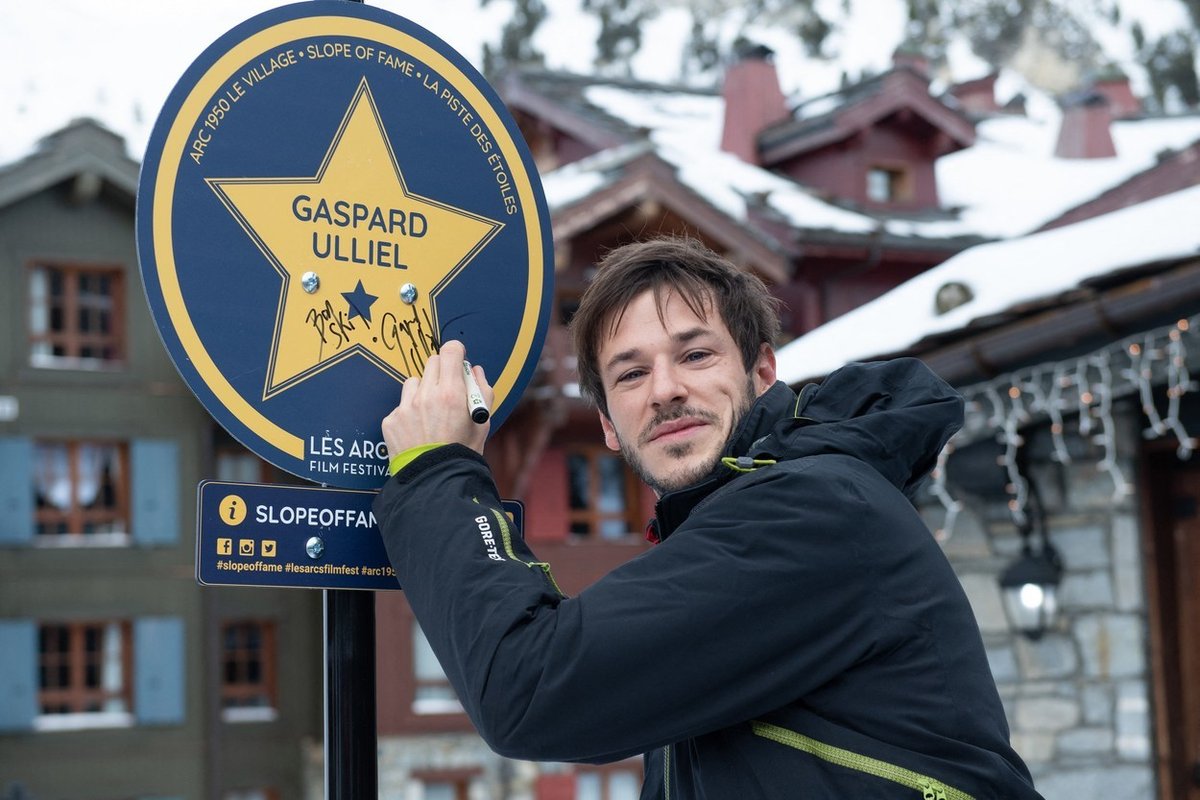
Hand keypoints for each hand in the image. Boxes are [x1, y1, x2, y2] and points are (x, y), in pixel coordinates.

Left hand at [382, 340, 493, 455]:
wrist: (434, 481)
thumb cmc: (462, 454)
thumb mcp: (482, 423)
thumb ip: (482, 391)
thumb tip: (475, 371)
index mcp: (451, 393)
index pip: (450, 351)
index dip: (456, 353)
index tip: (457, 359)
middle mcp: (426, 395)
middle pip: (432, 362)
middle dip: (441, 372)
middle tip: (447, 390)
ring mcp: (405, 407)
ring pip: (414, 382)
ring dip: (422, 390)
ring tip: (430, 414)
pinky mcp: (391, 420)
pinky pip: (401, 405)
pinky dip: (409, 413)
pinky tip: (418, 431)